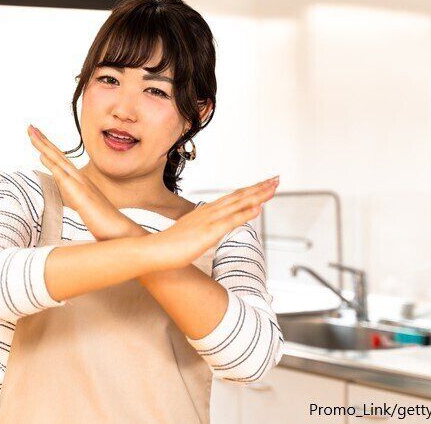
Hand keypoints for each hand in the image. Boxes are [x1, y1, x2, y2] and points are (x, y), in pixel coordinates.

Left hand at [27, 124, 137, 240]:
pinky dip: (52, 164)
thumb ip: (79, 201)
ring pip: (59, 160)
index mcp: (81, 182)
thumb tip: (72, 197)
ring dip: (44, 146)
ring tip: (32, 133)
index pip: (62, 161)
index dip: (49, 149)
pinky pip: (63, 176)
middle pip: (59, 155)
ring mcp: (81, 184)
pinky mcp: (80, 194)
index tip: (38, 138)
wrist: (120, 231)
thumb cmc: (104, 222)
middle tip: (30, 127)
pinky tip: (42, 155)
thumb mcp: (87, 209)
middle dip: (44, 141)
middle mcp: (80, 178)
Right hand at [142, 177, 279, 270]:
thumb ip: (201, 228)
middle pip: (239, 196)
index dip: (250, 190)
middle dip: (259, 187)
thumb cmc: (170, 245)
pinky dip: (246, 213)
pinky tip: (259, 208)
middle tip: (276, 179)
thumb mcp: (190, 233)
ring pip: (238, 203)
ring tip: (273, 187)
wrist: (155, 251)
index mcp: (206, 212)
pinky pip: (231, 221)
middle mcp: (210, 211)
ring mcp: (210, 220)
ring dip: (257, 195)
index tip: (264, 185)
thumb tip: (210, 229)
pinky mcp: (210, 232)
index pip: (232, 198)